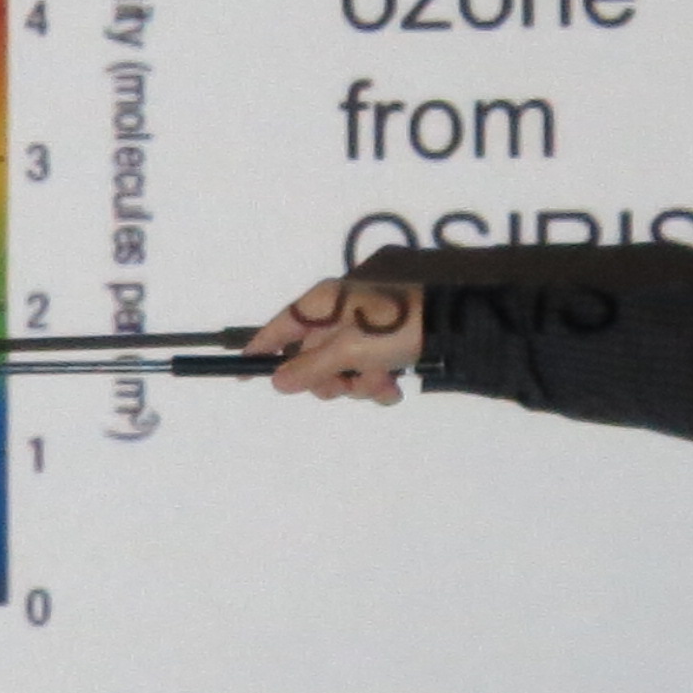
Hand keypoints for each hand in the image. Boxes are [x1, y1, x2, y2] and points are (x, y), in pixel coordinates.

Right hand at [250, 277, 427, 400]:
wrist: (450, 325)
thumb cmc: (392, 328)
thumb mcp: (348, 351)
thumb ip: (310, 368)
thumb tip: (276, 381)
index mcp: (322, 304)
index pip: (279, 327)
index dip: (260, 350)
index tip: (242, 375)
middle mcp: (337, 314)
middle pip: (312, 357)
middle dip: (329, 380)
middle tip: (346, 386)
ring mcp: (360, 329)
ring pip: (341, 369)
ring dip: (359, 385)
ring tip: (382, 384)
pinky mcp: (383, 343)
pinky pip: (365, 369)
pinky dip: (377, 383)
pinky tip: (394, 388)